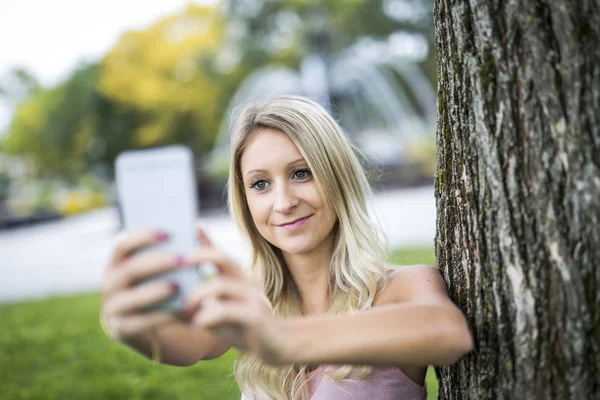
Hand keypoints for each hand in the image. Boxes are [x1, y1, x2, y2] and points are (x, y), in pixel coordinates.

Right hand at [101, 226, 204, 340]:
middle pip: (130, 269)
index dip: (143, 236)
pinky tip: (182, 310)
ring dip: (156, 291)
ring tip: (179, 286)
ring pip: (132, 298)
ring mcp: (112, 307)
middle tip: (183, 259)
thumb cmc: (160, 285)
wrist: (149, 324)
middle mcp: (110, 283)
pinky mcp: (121, 329)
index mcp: (117, 263)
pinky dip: (162, 316)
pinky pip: (141, 322)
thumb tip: (199, 227)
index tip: (169, 233)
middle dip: (157, 263)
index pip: (122, 244)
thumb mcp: (163, 269)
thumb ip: (175, 250)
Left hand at [184, 235, 289, 364]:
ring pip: (221, 285)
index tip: (192, 226)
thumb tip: (177, 293)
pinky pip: (226, 310)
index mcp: (238, 278)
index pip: (220, 253)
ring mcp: (252, 297)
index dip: (206, 239)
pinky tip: (195, 326)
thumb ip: (206, 299)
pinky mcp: (255, 315)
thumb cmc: (244, 328)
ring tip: (183, 308)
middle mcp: (246, 282)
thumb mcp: (222, 311)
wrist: (276, 347)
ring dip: (197, 295)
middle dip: (198, 256)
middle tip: (176, 264)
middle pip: (223, 258)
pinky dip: (207, 316)